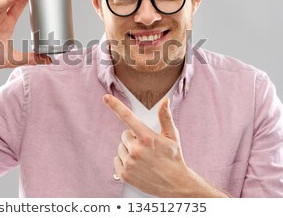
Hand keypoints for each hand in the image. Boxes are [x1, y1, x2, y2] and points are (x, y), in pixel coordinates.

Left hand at [104, 94, 227, 197]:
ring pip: (121, 148)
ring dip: (129, 151)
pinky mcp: (124, 174)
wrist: (176, 185)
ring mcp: (129, 163)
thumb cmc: (174, 159)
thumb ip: (165, 117)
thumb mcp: (172, 136)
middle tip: (147, 148)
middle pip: (125, 136)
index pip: (128, 117)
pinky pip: (117, 160)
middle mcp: (136, 149)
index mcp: (147, 137)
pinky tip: (137, 166)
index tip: (106, 98)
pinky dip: (124, 162)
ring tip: (144, 159)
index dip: (115, 105)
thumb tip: (164, 101)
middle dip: (133, 139)